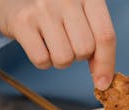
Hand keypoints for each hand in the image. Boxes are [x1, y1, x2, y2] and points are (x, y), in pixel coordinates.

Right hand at [0, 0, 115, 89]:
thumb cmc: (52, 10)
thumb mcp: (80, 15)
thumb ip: (96, 39)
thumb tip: (103, 79)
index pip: (105, 35)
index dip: (106, 64)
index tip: (103, 83)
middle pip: (85, 50)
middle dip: (77, 56)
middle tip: (67, 44)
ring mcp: (43, 8)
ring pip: (64, 58)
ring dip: (59, 60)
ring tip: (51, 43)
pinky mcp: (22, 21)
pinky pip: (42, 60)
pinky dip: (42, 61)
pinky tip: (38, 44)